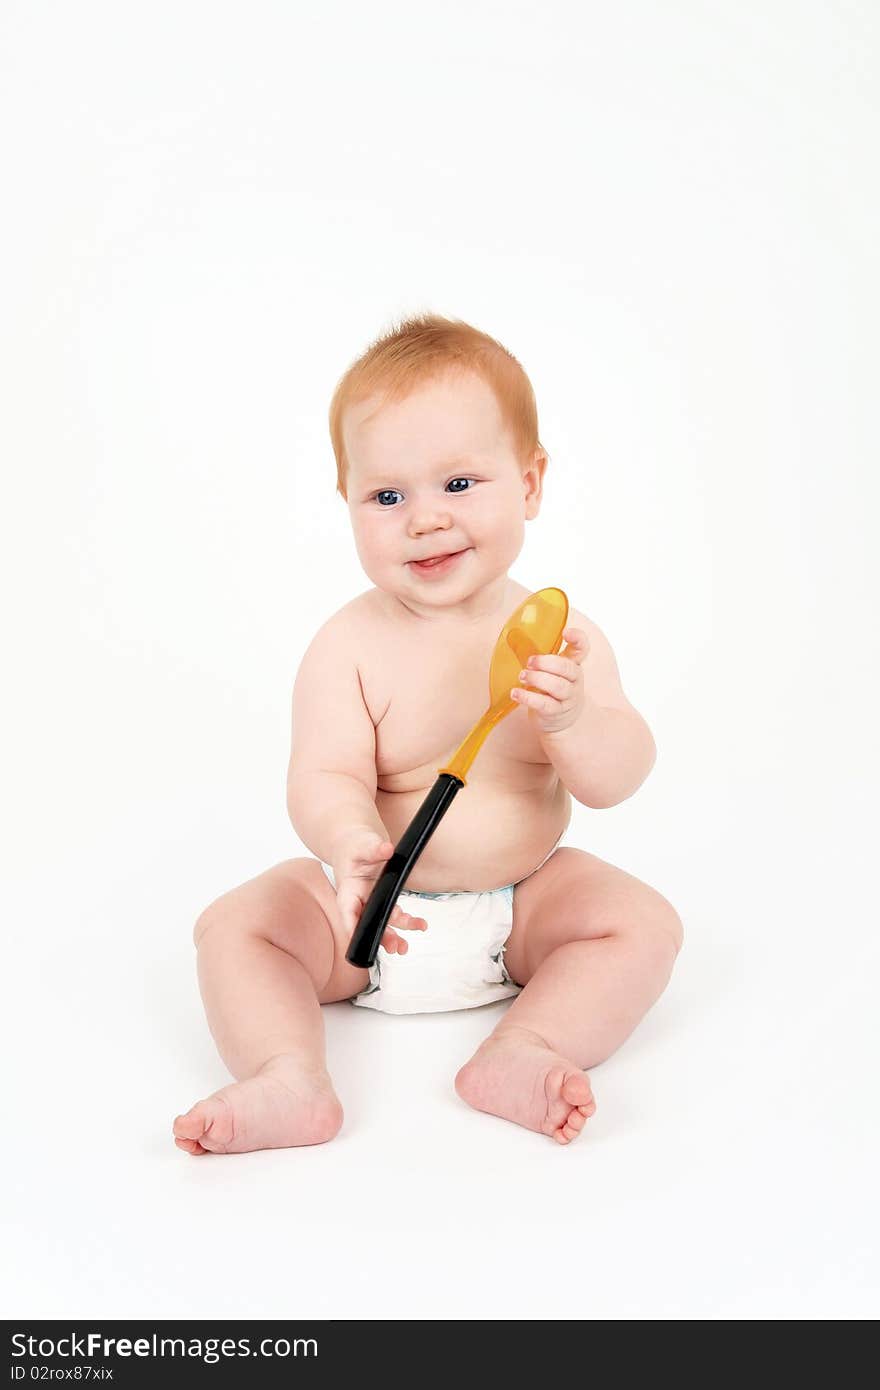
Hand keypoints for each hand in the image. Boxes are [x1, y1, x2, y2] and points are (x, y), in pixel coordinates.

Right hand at [330, 827, 427, 953]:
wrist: (355, 844)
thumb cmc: (354, 846)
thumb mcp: (363, 844)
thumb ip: (374, 848)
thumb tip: (386, 849)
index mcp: (348, 891)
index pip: (348, 912)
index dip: (353, 928)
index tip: (361, 941)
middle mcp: (359, 901)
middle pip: (367, 925)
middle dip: (380, 938)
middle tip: (395, 948)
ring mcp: (372, 902)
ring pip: (383, 923)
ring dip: (394, 936)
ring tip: (405, 946)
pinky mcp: (383, 900)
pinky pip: (394, 915)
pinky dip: (406, 921)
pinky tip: (418, 924)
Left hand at [509, 626, 589, 733]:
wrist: (563, 719)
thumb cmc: (553, 687)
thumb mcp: (550, 670)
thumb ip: (536, 654)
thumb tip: (513, 636)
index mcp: (573, 663)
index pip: (582, 648)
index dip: (578, 639)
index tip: (565, 632)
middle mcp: (574, 679)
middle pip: (567, 668)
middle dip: (547, 663)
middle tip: (529, 662)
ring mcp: (567, 697)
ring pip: (558, 686)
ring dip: (537, 679)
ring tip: (521, 676)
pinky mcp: (556, 712)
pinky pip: (545, 705)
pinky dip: (529, 698)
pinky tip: (516, 693)